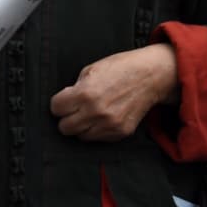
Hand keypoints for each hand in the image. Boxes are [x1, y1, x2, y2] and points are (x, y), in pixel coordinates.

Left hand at [50, 44, 178, 141]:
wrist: (150, 76)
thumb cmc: (121, 68)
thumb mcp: (91, 70)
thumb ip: (75, 88)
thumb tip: (65, 100)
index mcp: (85, 94)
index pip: (56, 108)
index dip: (58, 103)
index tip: (62, 101)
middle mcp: (96, 112)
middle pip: (64, 127)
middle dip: (66, 117)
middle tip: (72, 110)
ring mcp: (109, 124)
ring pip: (80, 136)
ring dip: (80, 126)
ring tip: (87, 114)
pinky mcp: (120, 132)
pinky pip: (98, 138)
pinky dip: (95, 130)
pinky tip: (100, 118)